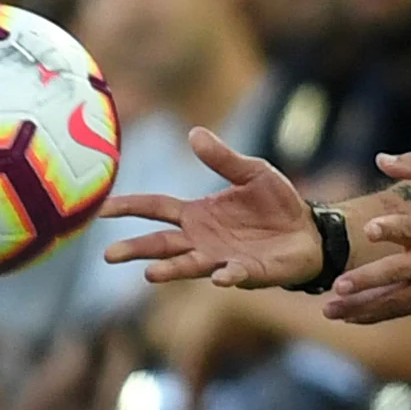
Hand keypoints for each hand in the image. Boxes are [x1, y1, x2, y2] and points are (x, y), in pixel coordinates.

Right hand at [102, 129, 324, 288]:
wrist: (309, 230)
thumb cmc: (277, 203)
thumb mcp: (252, 171)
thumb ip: (223, 158)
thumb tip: (194, 133)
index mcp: (198, 213)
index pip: (156, 208)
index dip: (129, 207)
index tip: (101, 208)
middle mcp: (202, 239)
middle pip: (161, 244)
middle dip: (135, 249)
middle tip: (109, 254)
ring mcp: (221, 258)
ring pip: (189, 265)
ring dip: (171, 270)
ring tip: (150, 274)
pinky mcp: (247, 272)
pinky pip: (233, 274)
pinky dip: (225, 275)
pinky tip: (218, 277)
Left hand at [326, 152, 410, 323]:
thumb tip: (380, 158)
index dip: (391, 228)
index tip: (371, 229)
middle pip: (397, 272)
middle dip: (366, 280)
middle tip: (338, 286)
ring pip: (395, 299)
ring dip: (361, 306)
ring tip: (331, 310)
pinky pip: (403, 311)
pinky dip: (377, 315)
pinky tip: (352, 317)